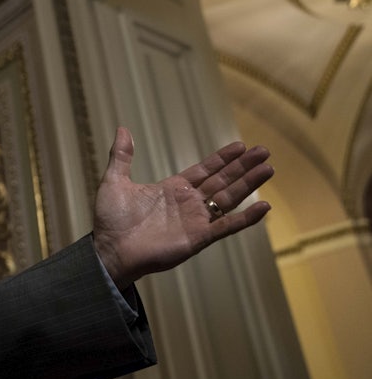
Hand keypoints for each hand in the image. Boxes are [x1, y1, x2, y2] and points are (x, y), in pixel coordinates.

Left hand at [93, 127, 273, 289]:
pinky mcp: (198, 238)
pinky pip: (227, 226)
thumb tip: (122, 128)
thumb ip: (122, 156)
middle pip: (222, 180)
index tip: (240, 146)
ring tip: (268, 168)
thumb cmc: (110, 220)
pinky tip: (264, 206)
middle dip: (243, 166)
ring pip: (229, 198)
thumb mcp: (114, 181)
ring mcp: (195, 220)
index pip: (204, 170)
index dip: (222, 158)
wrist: (109, 249)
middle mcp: (187, 203)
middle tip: (264, 151)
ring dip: (249, 184)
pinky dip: (246, 218)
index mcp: (172, 189)